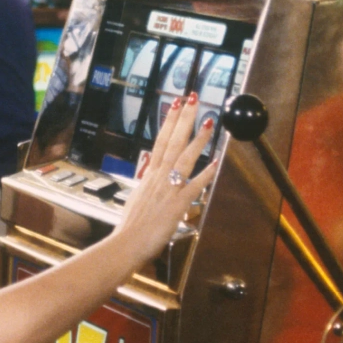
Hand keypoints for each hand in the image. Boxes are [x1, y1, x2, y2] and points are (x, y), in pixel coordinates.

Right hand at [109, 95, 217, 265]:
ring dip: (198, 139)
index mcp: (149, 175)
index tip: (175, 104)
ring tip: (209, 121)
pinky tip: (216, 163)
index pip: (161, 141)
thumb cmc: (131, 227)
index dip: (169, 122)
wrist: (126, 243)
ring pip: (185, 158)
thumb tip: (150, 181)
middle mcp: (159, 177)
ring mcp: (168, 189)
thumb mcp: (138, 199)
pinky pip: (194, 186)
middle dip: (183, 119)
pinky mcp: (177, 205)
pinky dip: (205, 175)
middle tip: (191, 98)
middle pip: (173, 142)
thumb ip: (147, 188)